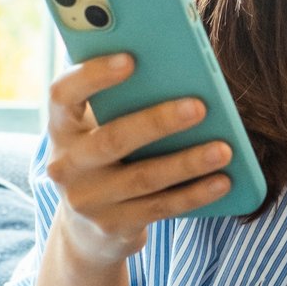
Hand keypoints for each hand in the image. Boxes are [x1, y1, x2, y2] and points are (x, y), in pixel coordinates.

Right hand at [44, 53, 233, 267]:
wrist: (87, 226)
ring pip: (143, 177)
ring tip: (225, 149)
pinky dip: (194, 194)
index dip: (93, 75)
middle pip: (112, 139)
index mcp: (62, 126)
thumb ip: (124, 100)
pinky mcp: (112, 225)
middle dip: (158, 122)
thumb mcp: (101, 127)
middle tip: (200, 106)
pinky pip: (159, 207)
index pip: (63, 94)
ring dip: (187, 162)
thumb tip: (181, 71)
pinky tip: (223, 181)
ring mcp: (87, 199)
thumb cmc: (107, 155)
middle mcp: (66, 164)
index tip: (131, 59)